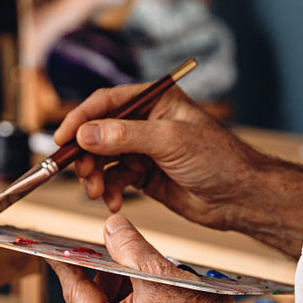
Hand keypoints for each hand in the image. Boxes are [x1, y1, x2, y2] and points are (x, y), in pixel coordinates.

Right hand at [53, 80, 302, 255]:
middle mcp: (145, 121)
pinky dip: (108, 190)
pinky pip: (114, 178)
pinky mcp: (144, 175)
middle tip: (81, 175)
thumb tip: (84, 133)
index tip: (62, 139)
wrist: (240, 197)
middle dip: (85, 155)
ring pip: (103, 158)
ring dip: (95, 175)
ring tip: (97, 192)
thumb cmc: (217, 159)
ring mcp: (144, 149)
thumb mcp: (170, 141)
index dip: (80, 119)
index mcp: (154, 100)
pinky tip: (114, 202)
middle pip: (98, 132)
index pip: (106, 102)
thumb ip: (125, 136)